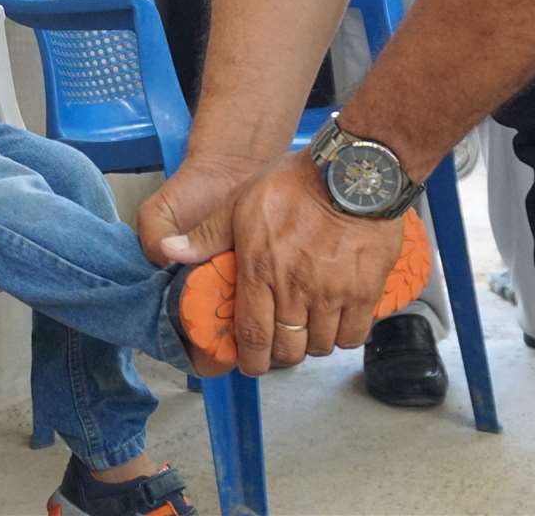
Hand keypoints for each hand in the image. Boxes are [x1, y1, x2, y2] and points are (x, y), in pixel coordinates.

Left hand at [157, 149, 403, 373]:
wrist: (353, 171)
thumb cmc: (294, 182)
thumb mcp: (240, 202)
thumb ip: (206, 235)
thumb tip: (169, 252)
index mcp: (260, 270)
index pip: (252, 334)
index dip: (251, 359)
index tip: (251, 363)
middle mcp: (295, 288)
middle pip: (288, 349)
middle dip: (281, 355)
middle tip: (281, 346)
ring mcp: (332, 292)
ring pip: (321, 345)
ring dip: (312, 344)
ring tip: (309, 330)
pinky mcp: (365, 290)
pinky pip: (354, 334)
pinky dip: (345, 336)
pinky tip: (338, 323)